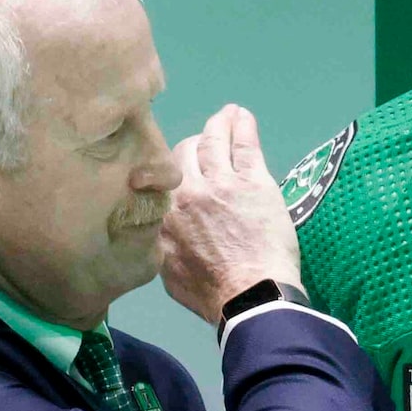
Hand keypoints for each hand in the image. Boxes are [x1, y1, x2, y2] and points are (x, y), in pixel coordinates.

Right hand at [157, 103, 303, 324]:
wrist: (249, 296)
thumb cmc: (210, 295)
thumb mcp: (167, 273)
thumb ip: (160, 243)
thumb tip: (157, 231)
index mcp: (163, 214)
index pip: (161, 176)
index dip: (169, 166)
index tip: (177, 164)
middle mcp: (187, 191)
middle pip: (184, 152)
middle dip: (193, 144)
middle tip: (205, 141)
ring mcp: (222, 183)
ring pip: (214, 141)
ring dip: (218, 124)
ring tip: (225, 115)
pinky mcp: (254, 182)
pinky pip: (245, 144)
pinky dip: (241, 126)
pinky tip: (241, 115)